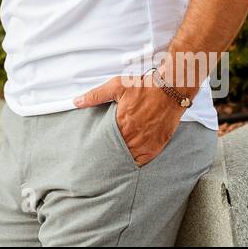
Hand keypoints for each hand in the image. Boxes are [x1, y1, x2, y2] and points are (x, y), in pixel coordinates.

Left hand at [72, 71, 186, 166]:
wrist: (170, 89)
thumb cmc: (145, 87)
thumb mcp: (116, 86)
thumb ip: (95, 95)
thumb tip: (77, 101)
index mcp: (122, 123)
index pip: (106, 142)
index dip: (100, 147)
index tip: (94, 151)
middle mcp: (134, 135)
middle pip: (118, 152)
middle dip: (110, 155)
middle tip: (102, 160)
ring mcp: (147, 142)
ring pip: (130, 158)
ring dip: (123, 159)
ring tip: (114, 163)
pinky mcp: (158, 144)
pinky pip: (145, 160)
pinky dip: (137, 162)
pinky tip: (131, 162)